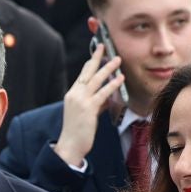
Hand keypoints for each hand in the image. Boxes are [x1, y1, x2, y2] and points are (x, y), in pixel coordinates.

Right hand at [52, 37, 123, 169]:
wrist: (69, 145)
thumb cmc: (77, 131)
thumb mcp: (86, 114)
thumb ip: (96, 103)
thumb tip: (108, 98)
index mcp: (72, 94)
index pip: (82, 75)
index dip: (90, 63)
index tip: (97, 53)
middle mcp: (75, 94)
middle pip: (87, 72)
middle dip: (96, 58)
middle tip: (103, 46)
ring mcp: (81, 100)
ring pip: (96, 79)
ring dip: (108, 68)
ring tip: (117, 59)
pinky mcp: (88, 108)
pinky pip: (103, 93)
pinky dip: (112, 85)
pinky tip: (120, 79)